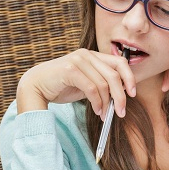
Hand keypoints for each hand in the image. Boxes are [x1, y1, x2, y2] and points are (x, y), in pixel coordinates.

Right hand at [16, 49, 135, 118]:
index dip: (130, 78)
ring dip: (107, 103)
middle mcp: (86, 55)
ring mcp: (78, 61)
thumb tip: (122, 95)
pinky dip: (97, 103)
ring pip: (103, 84)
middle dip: (121, 96)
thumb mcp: (86, 83)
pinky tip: (97, 111)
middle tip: (121, 112)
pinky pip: (92, 89)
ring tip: (104, 115)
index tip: (133, 94)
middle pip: (114, 75)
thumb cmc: (61, 86)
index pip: (120, 62)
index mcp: (92, 55)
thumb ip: (101, 84)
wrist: (35, 86)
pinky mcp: (70, 70)